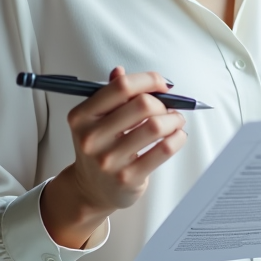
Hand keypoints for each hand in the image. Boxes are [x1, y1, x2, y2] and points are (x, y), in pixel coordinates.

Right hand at [40, 66, 187, 247]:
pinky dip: (178, 138)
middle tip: (168, 107)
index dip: (148, 80)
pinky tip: (177, 136)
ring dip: (174, 119)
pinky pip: (163, 150)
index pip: (121, 87)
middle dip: (163, 103)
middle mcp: (92, 137)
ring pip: (156, 127)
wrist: (91, 189)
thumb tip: (121, 71)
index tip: (161, 84)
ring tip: (176, 121)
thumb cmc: (100, 147)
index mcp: (82, 116)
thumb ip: (109, 94)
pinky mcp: (128, 178)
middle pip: (142, 105)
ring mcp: (109, 160)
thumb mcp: (95, 119)